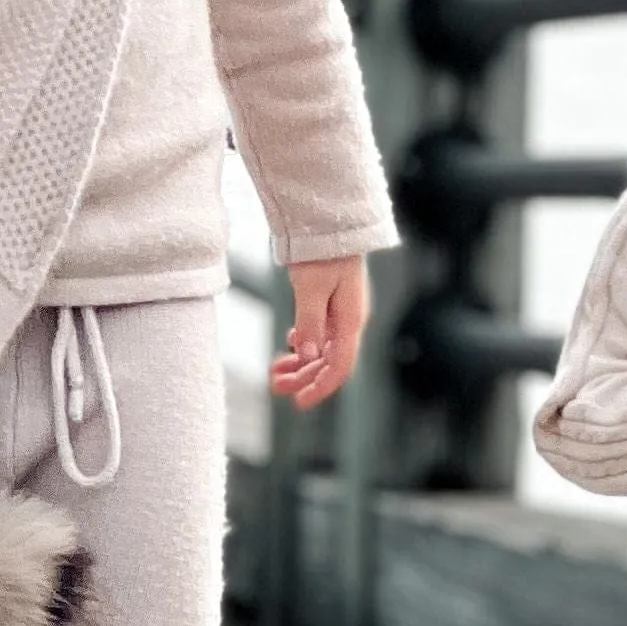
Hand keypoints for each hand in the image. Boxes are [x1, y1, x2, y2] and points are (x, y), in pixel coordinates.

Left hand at [270, 255, 370, 410]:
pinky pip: (319, 333)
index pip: (339, 367)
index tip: (299, 403)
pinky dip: (303, 344)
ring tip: (276, 370)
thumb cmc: (323, 251)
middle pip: (328, 362)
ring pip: (322, 349)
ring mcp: (341, 313)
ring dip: (301, 363)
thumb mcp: (311, 288)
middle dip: (303, 377)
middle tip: (275, 386)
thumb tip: (307, 356)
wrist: (329, 222)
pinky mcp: (331, 303)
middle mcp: (349, 321)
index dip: (320, 388)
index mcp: (351, 320)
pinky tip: (290, 344)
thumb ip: (310, 324)